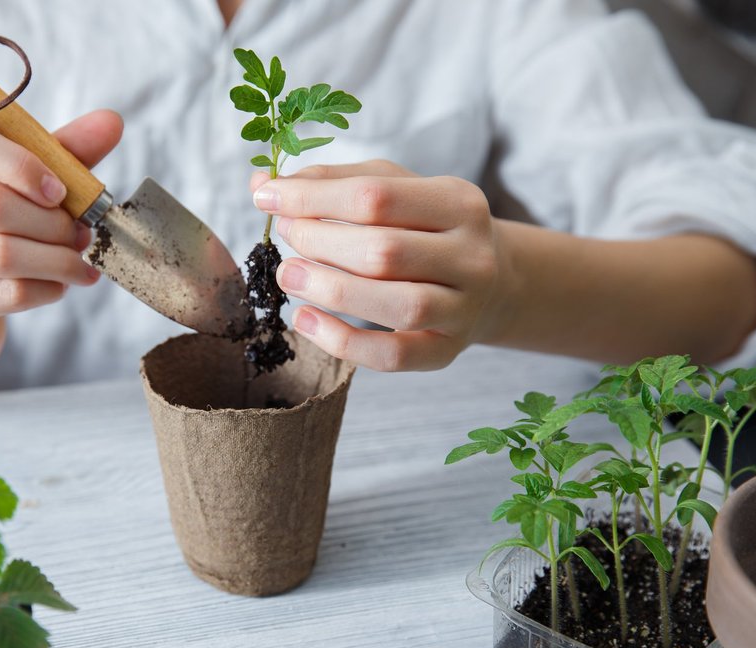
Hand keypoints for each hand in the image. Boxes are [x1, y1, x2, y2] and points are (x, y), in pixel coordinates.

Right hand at [0, 111, 121, 382]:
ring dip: (55, 259)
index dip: (22, 163)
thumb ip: (55, 155)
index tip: (59, 190)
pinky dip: (44, 289)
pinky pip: (3, 294)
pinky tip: (58, 287)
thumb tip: (110, 121)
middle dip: (50, 221)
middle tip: (81, 234)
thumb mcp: (10, 192)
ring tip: (78, 262)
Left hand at [250, 160, 505, 370]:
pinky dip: (342, 341)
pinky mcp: (445, 351)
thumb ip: (331, 183)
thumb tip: (264, 185)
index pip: (376, 197)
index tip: (267, 196)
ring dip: (328, 290)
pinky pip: (393, 356)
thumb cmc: (425, 228)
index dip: (312, 197)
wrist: (491, 282)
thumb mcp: (392, 189)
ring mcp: (464, 308)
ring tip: (288, 274)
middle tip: (286, 237)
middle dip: (319, 242)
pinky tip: (305, 319)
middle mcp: (471, 255)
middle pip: (385, 252)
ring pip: (397, 305)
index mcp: (458, 202)